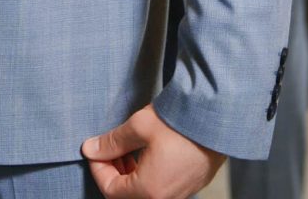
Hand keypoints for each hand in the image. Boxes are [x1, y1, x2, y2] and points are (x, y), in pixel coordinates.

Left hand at [82, 104, 224, 197]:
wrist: (217, 118)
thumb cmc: (180, 122)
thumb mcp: (139, 126)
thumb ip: (112, 141)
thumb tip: (90, 148)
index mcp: (149, 191)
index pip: (110, 190)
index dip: (98, 168)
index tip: (94, 149)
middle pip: (126, 195)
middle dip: (113, 172)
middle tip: (108, 149)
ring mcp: (179, 194)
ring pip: (143, 193)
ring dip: (129, 174)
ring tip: (125, 150)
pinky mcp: (190, 186)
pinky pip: (159, 189)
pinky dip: (146, 175)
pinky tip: (145, 153)